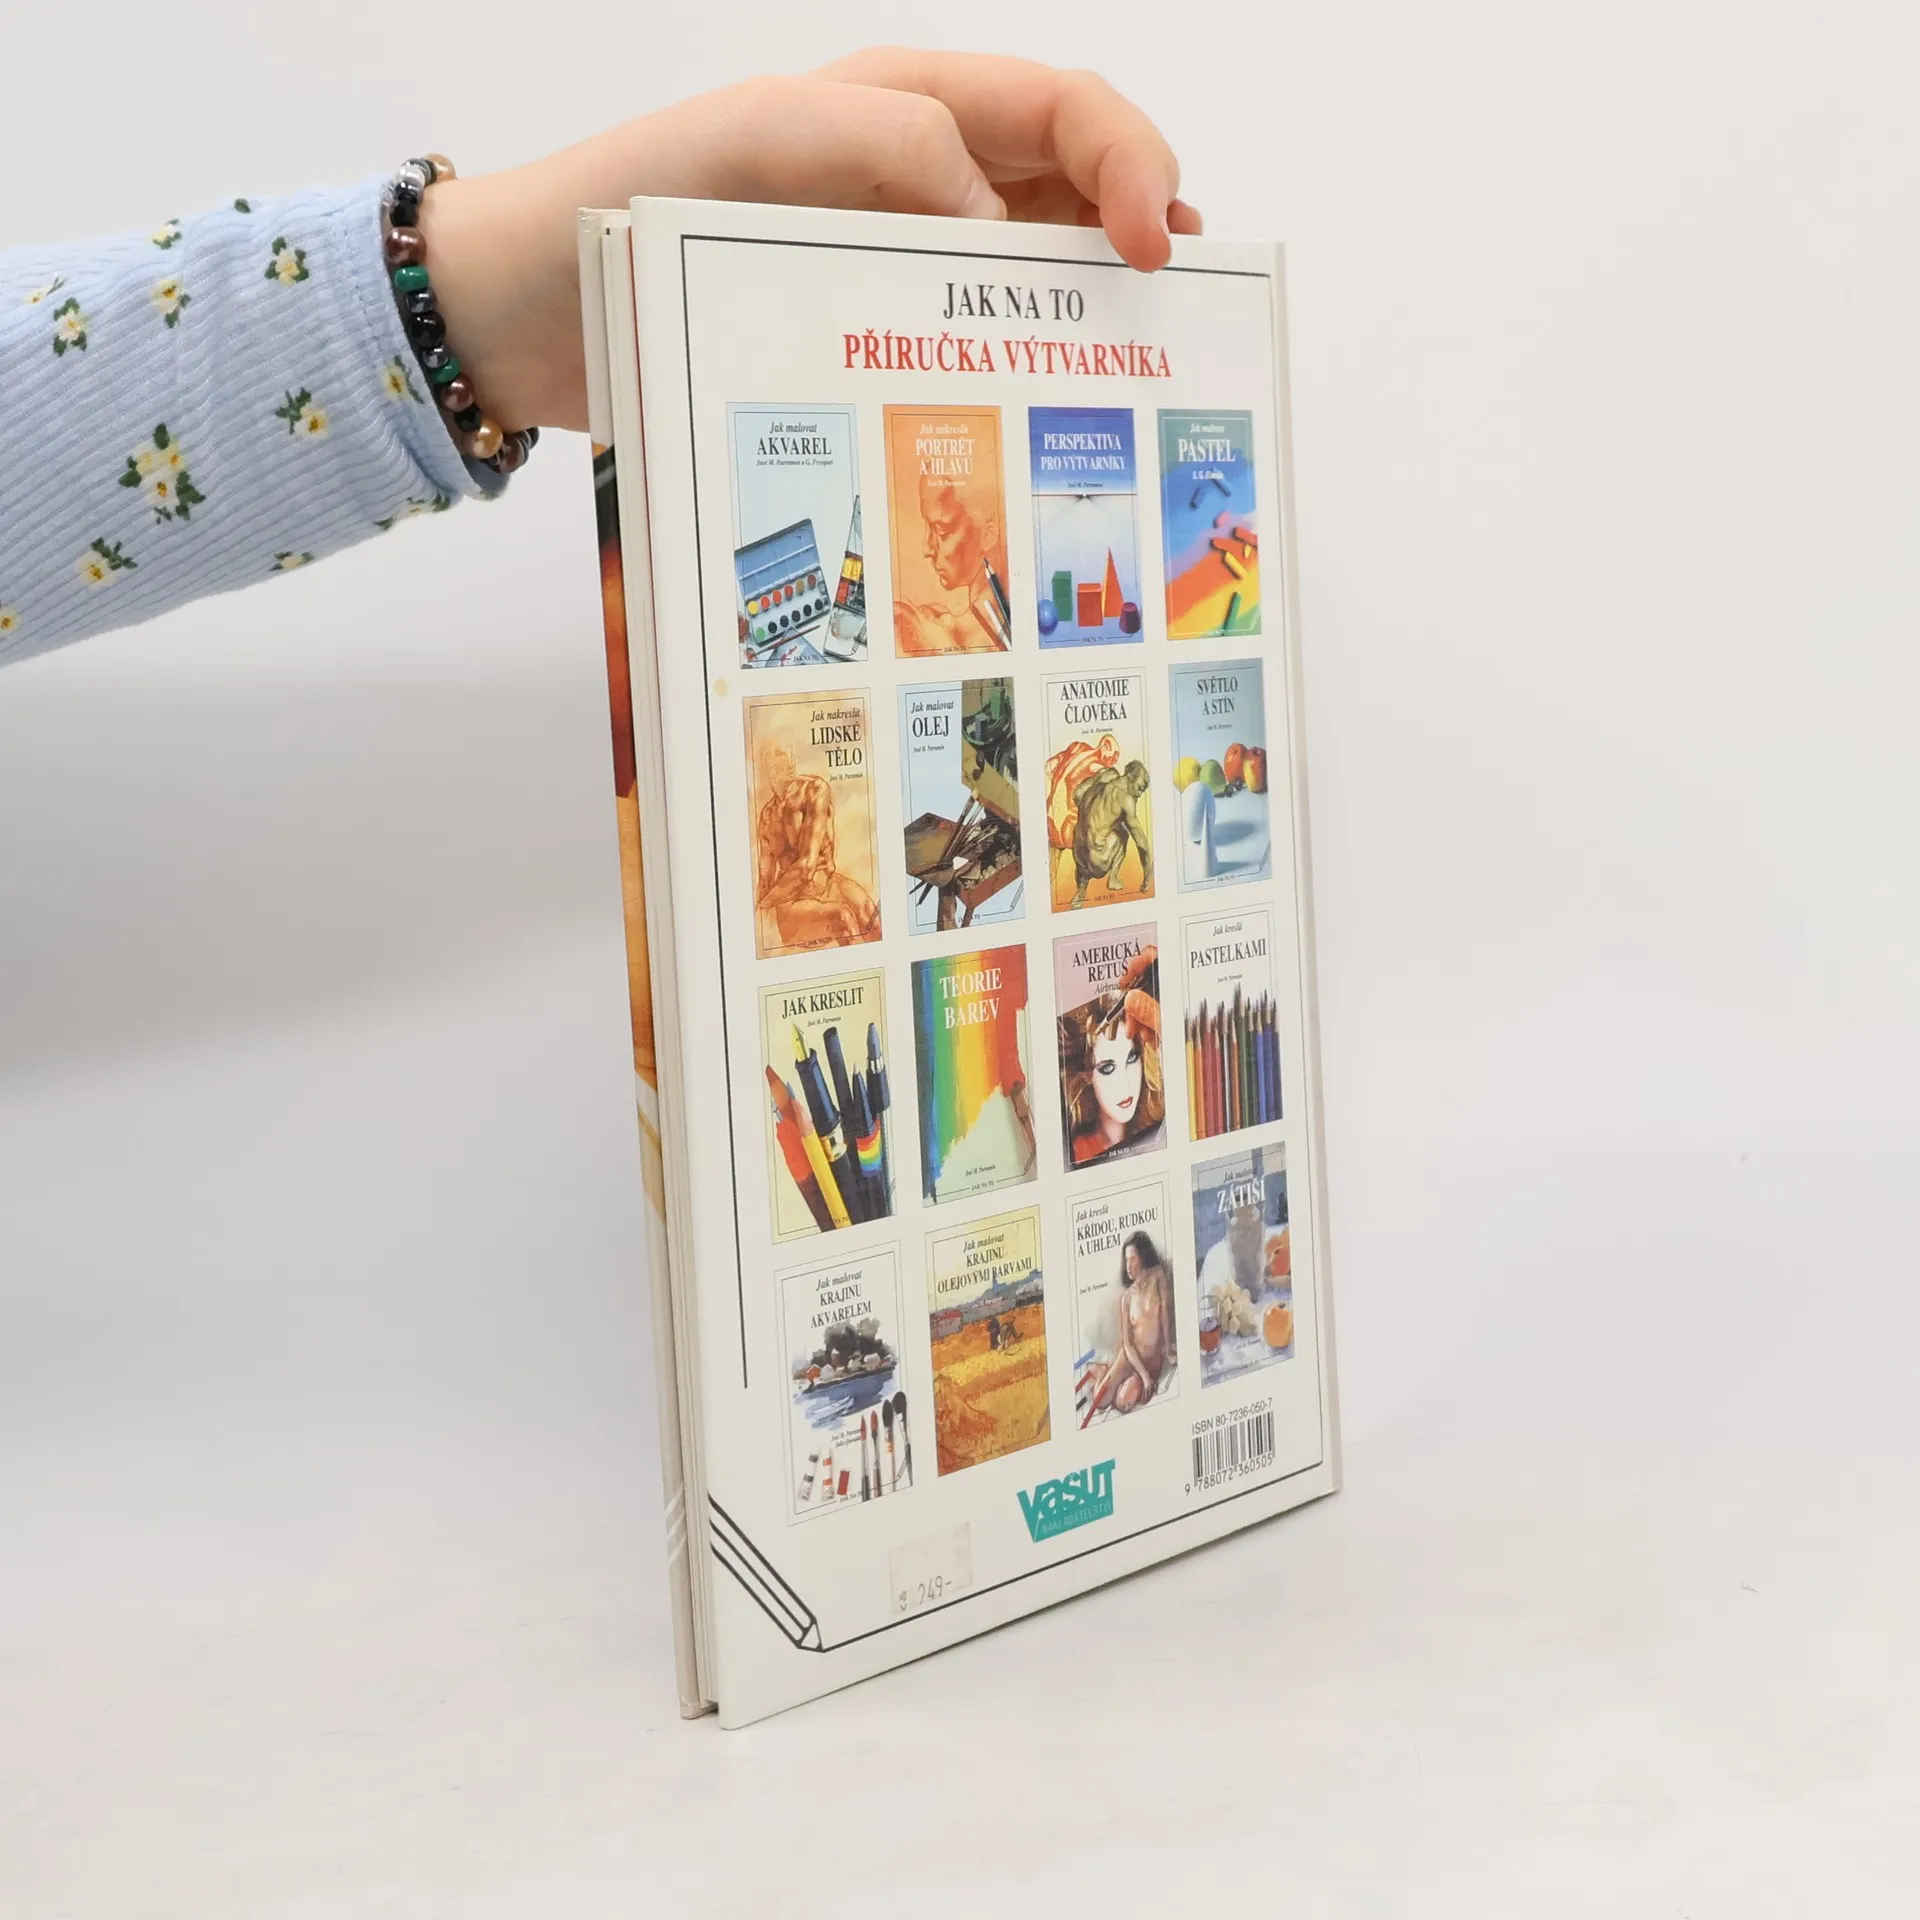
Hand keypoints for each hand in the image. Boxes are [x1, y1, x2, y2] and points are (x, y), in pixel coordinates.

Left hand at [420, 50, 1199, 431]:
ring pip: (1034, 273)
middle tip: (1168, 310)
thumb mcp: (757, 143)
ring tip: (1137, 363)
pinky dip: (1016, 368)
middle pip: (1073, 191)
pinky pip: (965, 341)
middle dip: (1140, 234)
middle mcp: (919, 182)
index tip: (1152, 245)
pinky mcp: (866, 338)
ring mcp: (896, 263)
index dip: (1129, 162)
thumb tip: (990, 222)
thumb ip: (883, 148)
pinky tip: (1041, 407)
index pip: (1062, 110)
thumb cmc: (629, 200)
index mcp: (907, 109)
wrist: (529, 307)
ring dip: (1091, 312)